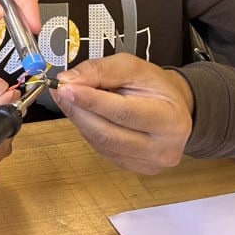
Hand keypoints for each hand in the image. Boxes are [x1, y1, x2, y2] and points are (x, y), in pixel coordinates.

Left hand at [49, 53, 193, 173]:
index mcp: (170, 120)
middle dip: (78, 110)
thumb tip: (70, 79)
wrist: (174, 108)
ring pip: (100, 143)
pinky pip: (100, 149)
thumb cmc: (156, 87)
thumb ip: (101, 70)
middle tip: (60, 90)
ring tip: (71, 98)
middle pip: (108, 133)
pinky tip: (86, 114)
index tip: (65, 87)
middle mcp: (162, 148)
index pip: (123, 113)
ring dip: (79, 120)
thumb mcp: (133, 67)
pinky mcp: (132, 167)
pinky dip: (87, 130)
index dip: (91, 100)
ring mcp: (147, 163)